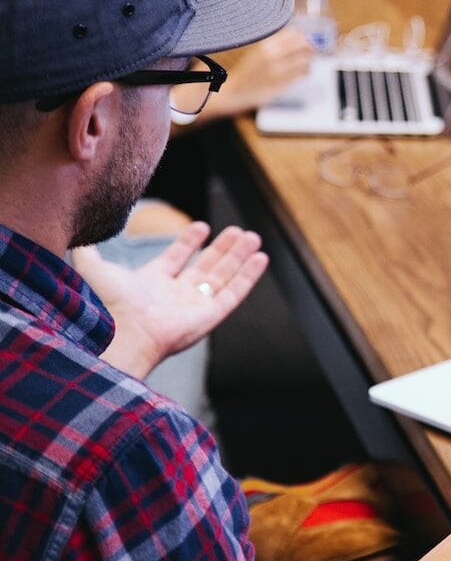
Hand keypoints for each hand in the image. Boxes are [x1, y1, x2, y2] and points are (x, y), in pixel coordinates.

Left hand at [72, 223, 268, 378]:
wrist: (119, 334)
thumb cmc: (105, 305)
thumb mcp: (94, 269)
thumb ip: (89, 251)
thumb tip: (79, 234)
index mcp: (150, 285)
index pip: (175, 260)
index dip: (188, 243)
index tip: (202, 227)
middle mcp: (174, 296)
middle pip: (205, 267)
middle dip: (222, 249)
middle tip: (237, 231)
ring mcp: (194, 307)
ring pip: (223, 277)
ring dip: (239, 257)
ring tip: (252, 237)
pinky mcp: (210, 316)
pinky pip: (234, 293)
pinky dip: (249, 276)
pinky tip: (260, 258)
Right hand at [174, 28, 315, 125]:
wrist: (233, 90)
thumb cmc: (247, 71)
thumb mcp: (258, 52)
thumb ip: (276, 44)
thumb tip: (298, 37)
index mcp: (265, 45)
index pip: (293, 34)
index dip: (303, 37)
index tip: (306, 40)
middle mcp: (272, 55)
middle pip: (303, 45)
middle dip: (311, 47)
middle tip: (312, 50)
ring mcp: (277, 70)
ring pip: (305, 60)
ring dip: (309, 60)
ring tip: (306, 62)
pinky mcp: (281, 83)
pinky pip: (302, 74)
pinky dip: (306, 71)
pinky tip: (302, 72)